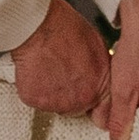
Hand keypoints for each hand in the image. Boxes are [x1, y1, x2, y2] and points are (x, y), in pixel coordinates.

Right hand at [8, 0, 110, 120]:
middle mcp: (82, 99)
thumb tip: (98, 77)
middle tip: (62, 75)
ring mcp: (59, 102)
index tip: (92, 107)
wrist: (40, 26)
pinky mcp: (37, 101)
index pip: (104, 113)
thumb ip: (100, 71)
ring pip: (55, 105)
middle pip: (77, 109)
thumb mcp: (97, 48)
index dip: (96, 108)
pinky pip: (36, 100)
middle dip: (71, 96)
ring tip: (49, 69)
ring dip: (52, 93)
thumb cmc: (66, 29)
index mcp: (101, 86)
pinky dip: (34, 89)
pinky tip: (37, 71)